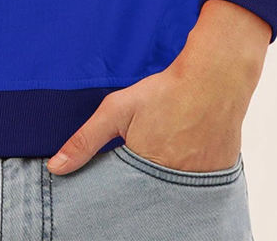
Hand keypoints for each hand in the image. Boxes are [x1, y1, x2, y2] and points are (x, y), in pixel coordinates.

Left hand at [46, 0, 271, 174]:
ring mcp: (201, 182)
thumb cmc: (165, 92)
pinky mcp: (221, 175)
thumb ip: (85, 140)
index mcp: (146, 173)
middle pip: (151, 196)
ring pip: (176, 191)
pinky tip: (189, 150)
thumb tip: (55, 168)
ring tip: (167, 149)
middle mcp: (175, 185)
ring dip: (168, 179)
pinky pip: (201, 185)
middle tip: (145, 155)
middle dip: (143, 183)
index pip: (125, 198)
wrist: (215, 78)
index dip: (118, 188)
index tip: (117, 175)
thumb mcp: (117, 110)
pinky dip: (192, 174)